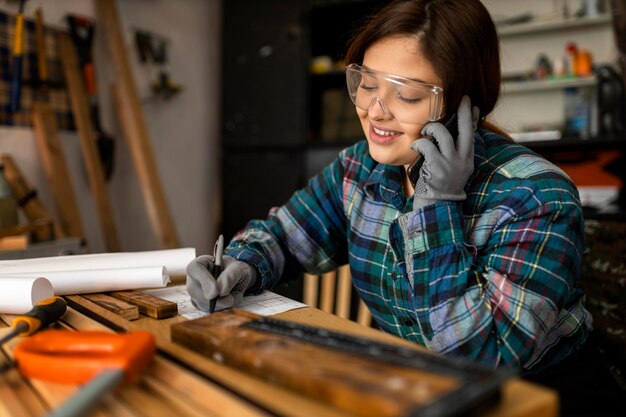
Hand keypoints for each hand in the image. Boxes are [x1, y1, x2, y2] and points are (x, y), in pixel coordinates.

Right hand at [186, 255, 256, 311]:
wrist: (236, 278)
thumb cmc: (233, 269)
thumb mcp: (237, 267)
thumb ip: (230, 276)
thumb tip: (221, 291)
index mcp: (199, 264)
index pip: (194, 269)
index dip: (204, 280)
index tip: (215, 292)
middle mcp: (193, 279)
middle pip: (195, 291)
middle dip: (215, 299)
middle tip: (231, 299)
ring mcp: (195, 294)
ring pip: (203, 304)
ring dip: (223, 304)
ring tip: (235, 294)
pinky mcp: (202, 305)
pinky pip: (211, 311)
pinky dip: (224, 308)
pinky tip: (231, 299)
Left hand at [410, 95, 478, 209]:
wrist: (436, 209)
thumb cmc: (439, 188)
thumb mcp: (453, 172)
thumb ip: (453, 156)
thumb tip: (448, 135)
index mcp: (467, 161)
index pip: (472, 135)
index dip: (473, 119)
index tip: (473, 106)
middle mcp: (462, 161)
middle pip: (466, 129)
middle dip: (464, 112)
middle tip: (463, 99)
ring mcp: (451, 164)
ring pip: (444, 134)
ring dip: (432, 128)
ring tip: (425, 131)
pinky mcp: (437, 167)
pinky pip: (428, 146)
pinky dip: (419, 143)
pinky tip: (415, 147)